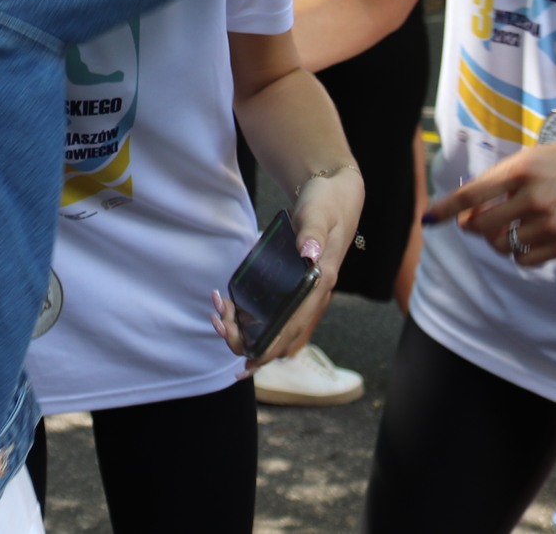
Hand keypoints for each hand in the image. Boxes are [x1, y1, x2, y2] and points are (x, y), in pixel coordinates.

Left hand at [210, 165, 362, 369]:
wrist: (336, 193)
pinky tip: (232, 304)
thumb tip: (309, 255)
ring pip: (279, 326)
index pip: (296, 324)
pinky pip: (278, 312)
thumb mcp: (318, 213)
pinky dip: (255, 315)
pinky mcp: (299, 286)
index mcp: (322, 281)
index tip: (249, 362)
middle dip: (252, 338)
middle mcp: (316, 294)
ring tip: (220, 315)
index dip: (273, 345)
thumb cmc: (326, 203)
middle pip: (285, 334)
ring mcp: (308, 292)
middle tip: (220, 324)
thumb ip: (312, 233)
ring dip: (250, 328)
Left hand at [422, 141, 555, 267]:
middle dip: (471, 225)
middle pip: (480, 226)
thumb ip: (501, 179)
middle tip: (477, 219)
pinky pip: (524, 259)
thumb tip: (469, 207)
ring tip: (508, 225)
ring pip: (501, 245)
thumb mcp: (533, 157)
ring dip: (495, 239)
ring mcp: (550, 223)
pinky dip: (517, 252)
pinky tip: (526, 236)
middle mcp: (533, 198)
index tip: (428, 219)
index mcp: (521, 170)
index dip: (445, 209)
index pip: (471, 194)